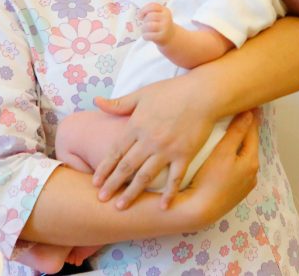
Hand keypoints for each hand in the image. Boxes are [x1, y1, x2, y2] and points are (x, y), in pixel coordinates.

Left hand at [92, 75, 216, 209]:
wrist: (204, 94)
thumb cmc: (173, 91)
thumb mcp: (142, 94)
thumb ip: (120, 103)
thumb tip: (97, 102)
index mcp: (136, 125)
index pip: (115, 151)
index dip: (104, 168)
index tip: (95, 182)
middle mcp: (149, 140)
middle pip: (126, 167)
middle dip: (112, 184)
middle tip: (101, 198)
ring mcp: (167, 149)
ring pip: (145, 176)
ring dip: (132, 193)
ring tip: (121, 207)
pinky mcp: (185, 155)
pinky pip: (175, 178)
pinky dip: (169, 193)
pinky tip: (163, 207)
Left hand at [138, 3, 173, 45]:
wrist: (171, 36)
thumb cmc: (161, 25)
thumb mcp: (160, 15)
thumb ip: (151, 12)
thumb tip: (139, 15)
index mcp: (165, 11)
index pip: (153, 6)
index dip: (144, 10)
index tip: (140, 15)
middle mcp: (166, 18)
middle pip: (150, 16)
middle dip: (144, 21)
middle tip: (145, 24)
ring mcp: (165, 28)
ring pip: (148, 25)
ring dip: (144, 29)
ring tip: (145, 31)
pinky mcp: (161, 36)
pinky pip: (148, 35)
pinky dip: (145, 36)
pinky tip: (147, 36)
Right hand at [186, 110, 259, 224]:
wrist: (198, 211)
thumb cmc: (209, 179)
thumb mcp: (223, 152)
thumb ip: (237, 132)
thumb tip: (250, 114)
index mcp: (251, 162)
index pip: (253, 133)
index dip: (251, 117)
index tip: (250, 104)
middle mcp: (251, 174)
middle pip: (248, 146)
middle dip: (245, 131)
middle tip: (241, 114)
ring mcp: (242, 186)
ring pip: (242, 159)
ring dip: (238, 146)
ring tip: (231, 133)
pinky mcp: (231, 194)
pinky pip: (235, 170)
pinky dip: (232, 160)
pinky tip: (223, 158)